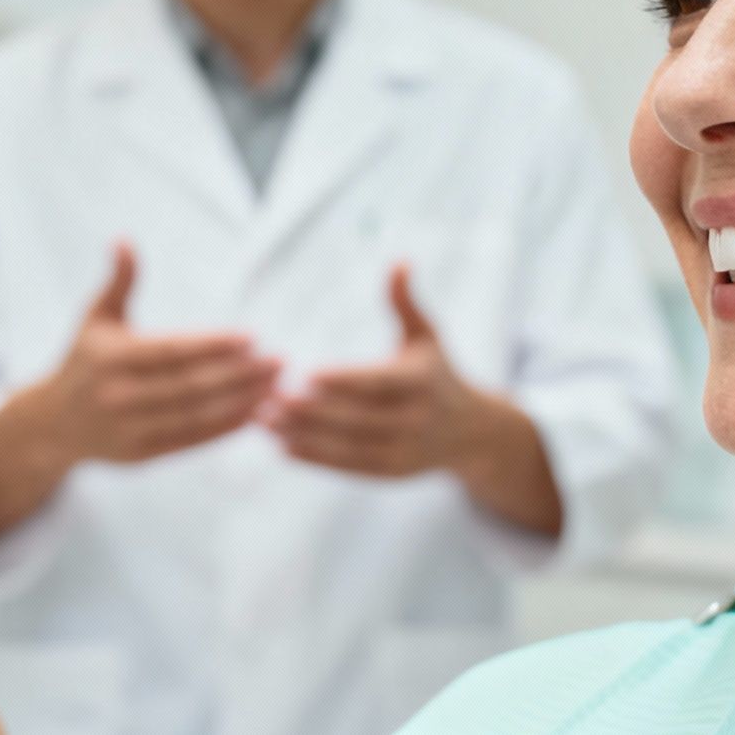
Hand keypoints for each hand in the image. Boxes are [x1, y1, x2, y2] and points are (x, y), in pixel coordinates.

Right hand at [45, 242, 279, 465]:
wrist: (51, 424)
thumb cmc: (84, 361)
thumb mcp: (95, 317)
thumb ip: (118, 280)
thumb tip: (124, 239)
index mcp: (110, 358)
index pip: (173, 351)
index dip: (214, 345)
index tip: (253, 336)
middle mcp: (118, 396)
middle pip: (191, 386)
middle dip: (241, 373)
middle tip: (280, 360)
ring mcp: (129, 430)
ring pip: (196, 416)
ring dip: (241, 402)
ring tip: (275, 385)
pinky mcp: (140, 456)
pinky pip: (191, 442)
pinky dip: (225, 428)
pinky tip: (254, 412)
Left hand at [262, 264, 493, 478]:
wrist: (471, 433)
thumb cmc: (438, 372)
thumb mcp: (428, 335)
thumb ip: (405, 302)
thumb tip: (399, 260)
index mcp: (421, 382)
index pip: (376, 381)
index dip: (341, 379)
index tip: (304, 373)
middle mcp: (415, 420)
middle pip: (355, 417)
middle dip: (310, 409)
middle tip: (268, 395)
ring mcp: (403, 451)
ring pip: (346, 446)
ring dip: (302, 435)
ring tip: (263, 419)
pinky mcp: (390, 474)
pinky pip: (347, 467)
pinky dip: (313, 458)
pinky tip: (280, 444)